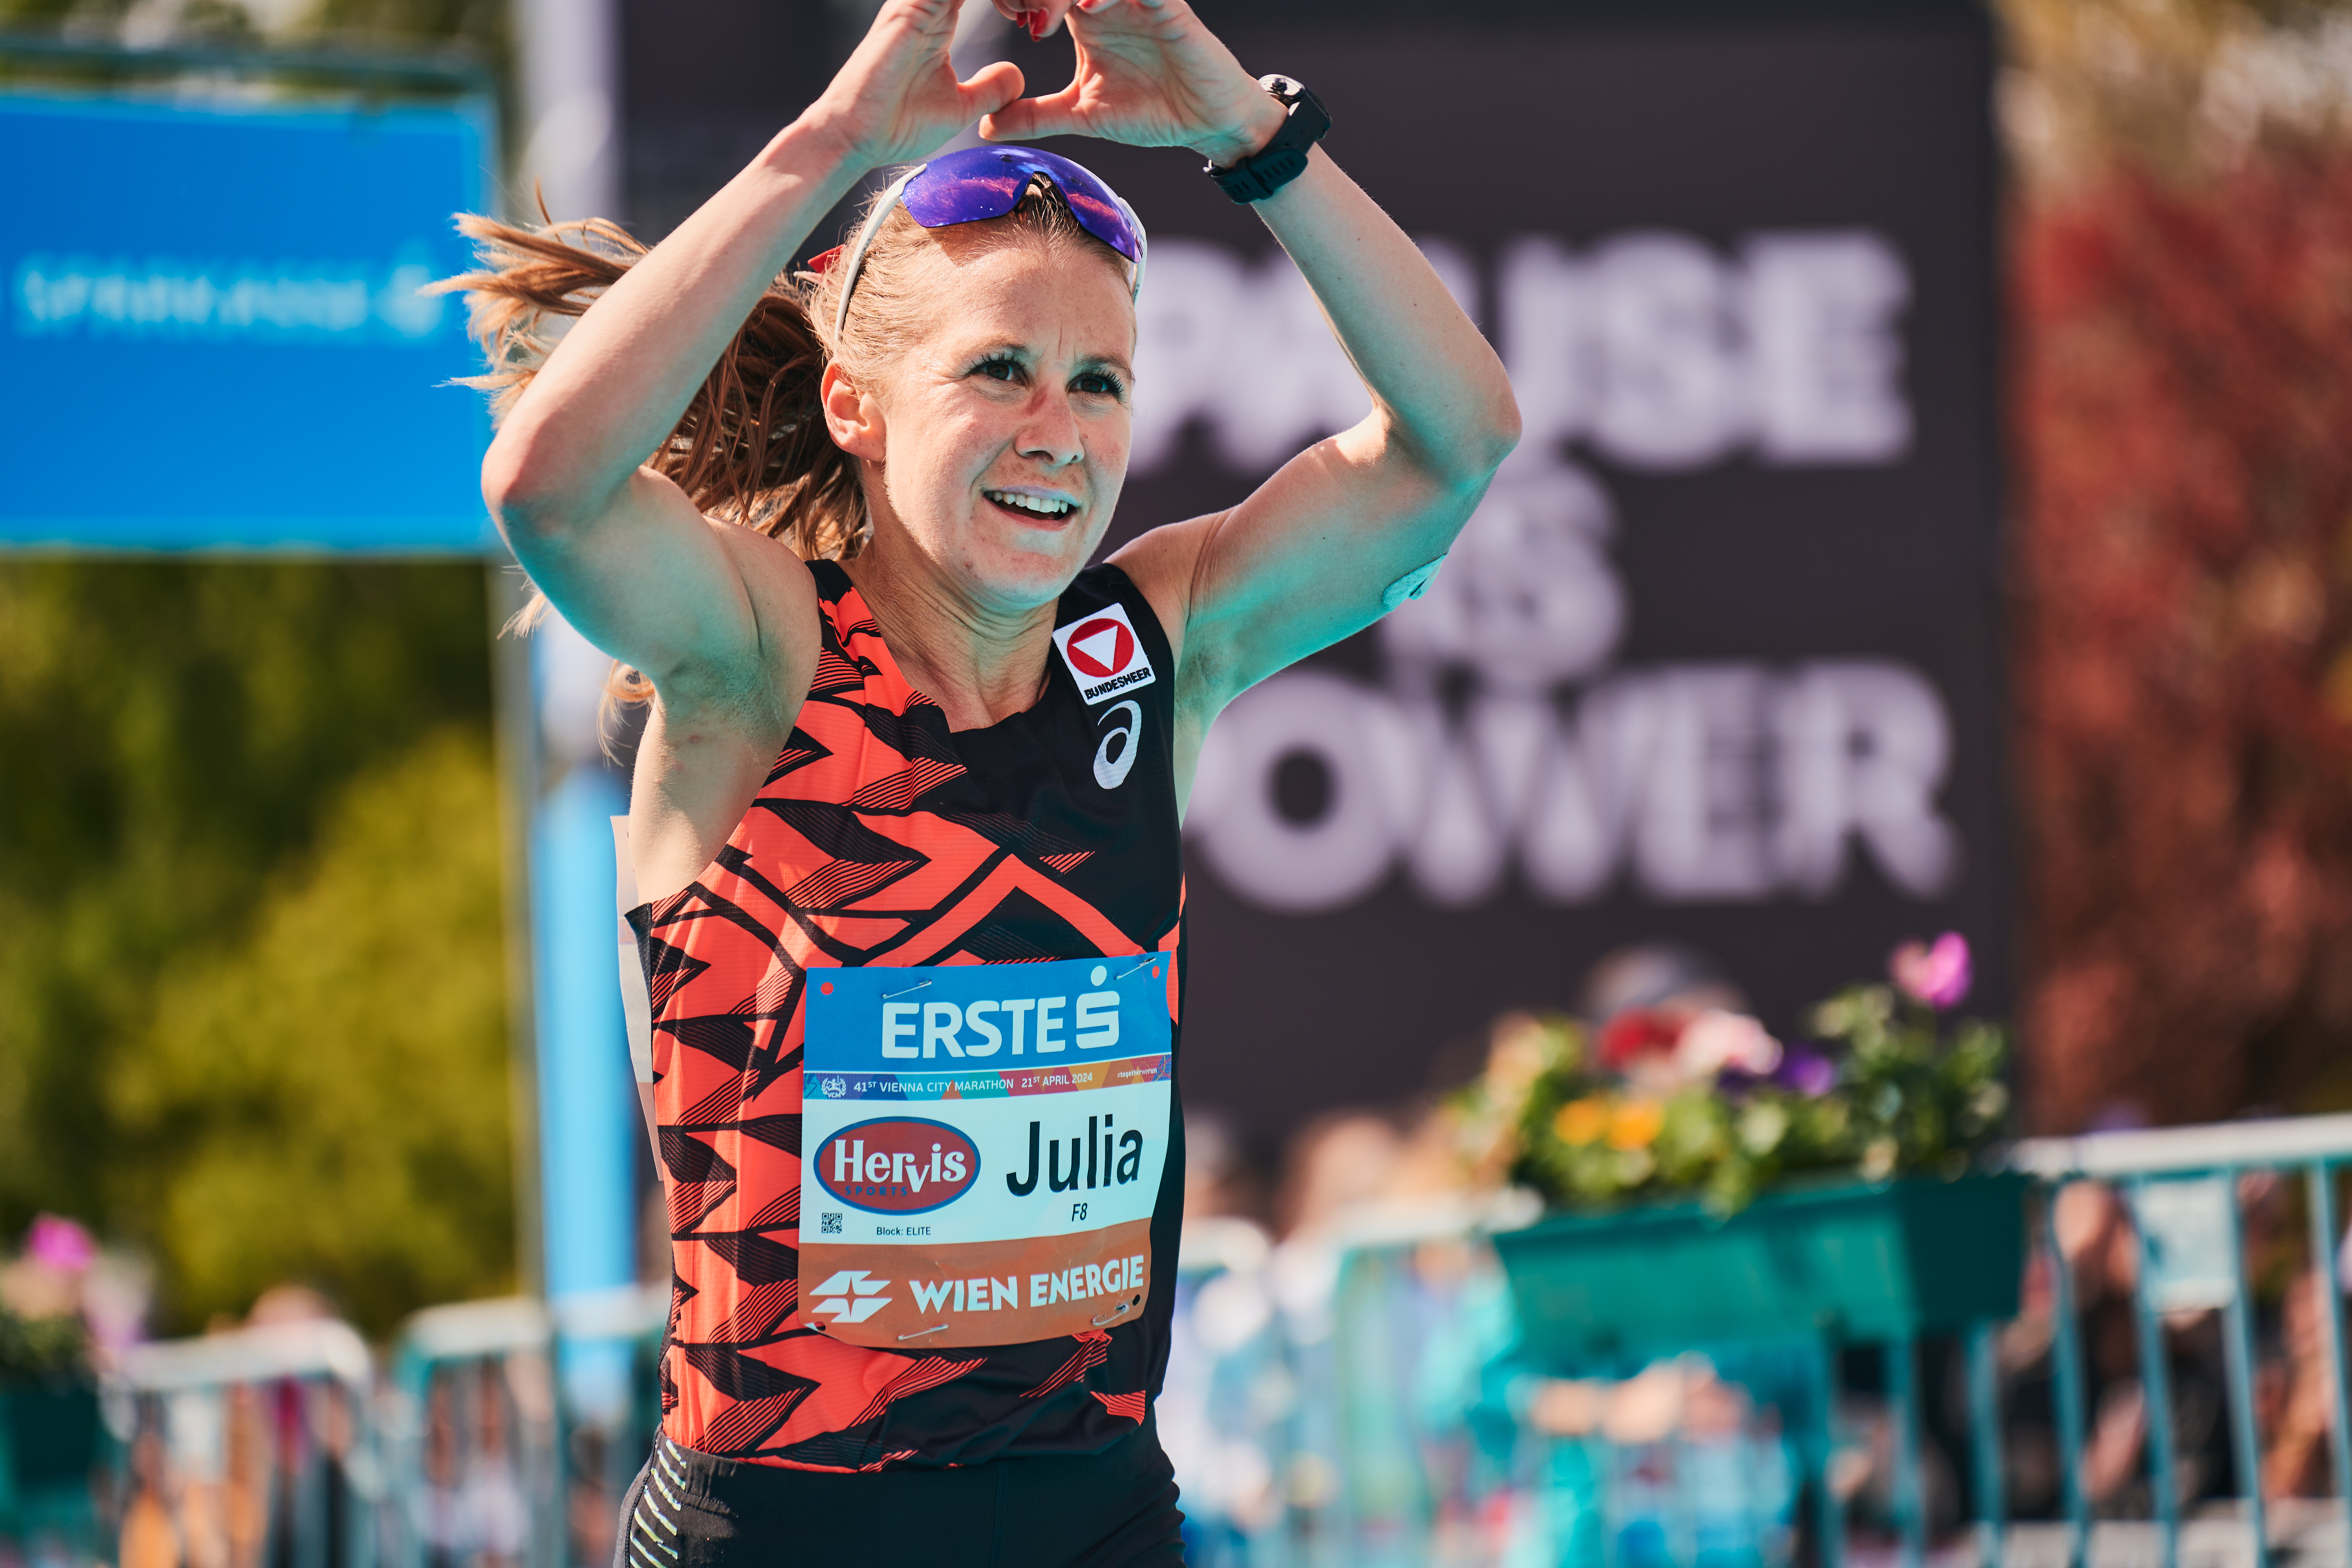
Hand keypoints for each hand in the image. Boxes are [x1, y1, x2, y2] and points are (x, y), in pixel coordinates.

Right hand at [806, 0, 1026, 169]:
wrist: (857, 136)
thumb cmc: (898, 123)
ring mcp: (919, 0)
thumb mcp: (960, 106)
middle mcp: (929, 1)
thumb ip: (990, 87)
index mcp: (940, 18)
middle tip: (1048, 10)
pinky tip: (1019, 7)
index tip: (1044, 17)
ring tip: (1039, 7)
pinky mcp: (912, 6)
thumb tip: (1017, 77)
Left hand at [978, 0, 1287, 166]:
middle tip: (1016, 15)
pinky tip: (1087, 7)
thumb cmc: (1153, 110)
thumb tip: (985, 127)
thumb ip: (1035, 115)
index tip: (1000, 20)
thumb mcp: (1082, 115)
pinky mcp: (1167, 4)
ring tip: (1043, 21)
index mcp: (1083, 16)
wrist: (1208, 121)